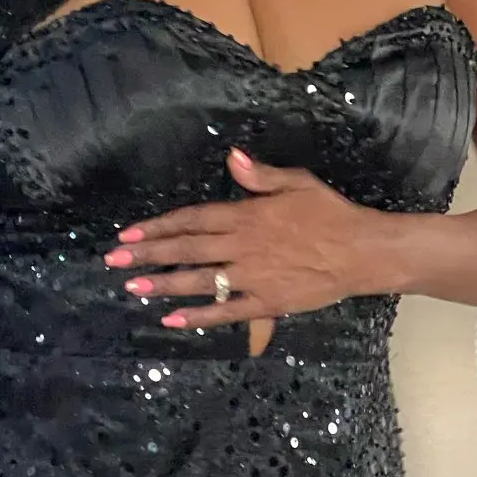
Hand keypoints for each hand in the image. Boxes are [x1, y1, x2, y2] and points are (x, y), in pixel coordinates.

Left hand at [104, 148, 406, 330]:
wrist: (362, 251)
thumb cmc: (330, 213)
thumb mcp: (297, 183)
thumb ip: (260, 175)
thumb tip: (232, 157)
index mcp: (247, 215)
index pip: (193, 220)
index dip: (159, 226)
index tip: (129, 232)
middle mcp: (243, 246)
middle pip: (187, 249)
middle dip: (148, 254)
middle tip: (115, 260)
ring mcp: (253, 277)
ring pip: (200, 280)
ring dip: (164, 284)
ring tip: (133, 287)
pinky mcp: (267, 302)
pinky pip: (227, 312)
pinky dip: (199, 316)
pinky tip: (172, 319)